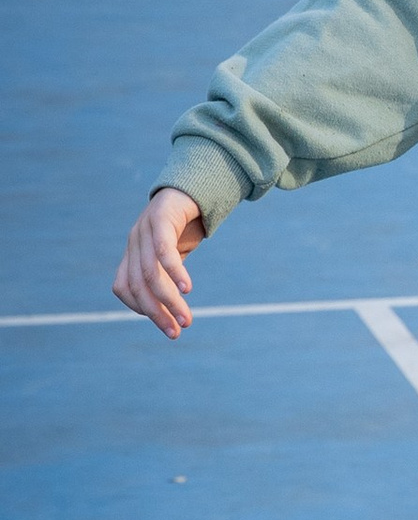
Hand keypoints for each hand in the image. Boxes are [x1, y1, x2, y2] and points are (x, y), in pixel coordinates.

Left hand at [114, 188, 204, 336]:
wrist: (191, 187)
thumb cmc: (182, 226)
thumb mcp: (172, 254)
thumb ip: (166, 275)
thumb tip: (171, 305)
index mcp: (132, 253)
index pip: (124, 288)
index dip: (141, 309)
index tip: (165, 324)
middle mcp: (133, 243)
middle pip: (138, 286)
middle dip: (157, 313)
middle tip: (177, 332)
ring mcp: (144, 230)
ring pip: (150, 274)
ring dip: (169, 300)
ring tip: (187, 319)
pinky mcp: (160, 219)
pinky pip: (163, 251)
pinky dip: (174, 272)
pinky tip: (187, 289)